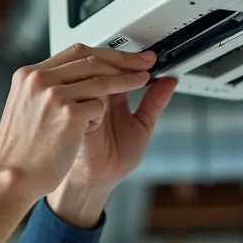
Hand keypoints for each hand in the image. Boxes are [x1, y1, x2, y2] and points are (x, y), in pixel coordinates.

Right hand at [0, 44, 153, 197]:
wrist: (13, 179)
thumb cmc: (23, 151)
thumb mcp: (29, 109)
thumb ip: (53, 88)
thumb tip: (85, 75)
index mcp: (28, 76)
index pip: (74, 53)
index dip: (105, 53)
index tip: (123, 56)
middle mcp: (39, 79)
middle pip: (91, 59)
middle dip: (124, 59)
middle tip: (143, 61)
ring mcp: (53, 95)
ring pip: (101, 79)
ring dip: (127, 80)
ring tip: (142, 80)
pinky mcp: (68, 114)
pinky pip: (100, 105)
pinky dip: (102, 116)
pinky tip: (92, 130)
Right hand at [71, 56, 178, 186]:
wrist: (97, 182)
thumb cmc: (113, 158)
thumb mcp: (142, 125)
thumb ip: (153, 102)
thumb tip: (170, 80)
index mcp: (101, 95)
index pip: (108, 65)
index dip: (129, 60)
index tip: (150, 60)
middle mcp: (87, 96)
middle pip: (99, 65)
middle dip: (126, 64)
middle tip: (147, 67)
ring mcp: (77, 106)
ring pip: (94, 77)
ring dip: (120, 77)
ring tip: (140, 81)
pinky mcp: (71, 119)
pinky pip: (89, 99)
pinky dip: (106, 100)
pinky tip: (117, 106)